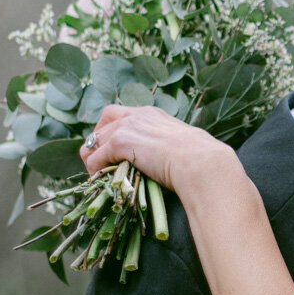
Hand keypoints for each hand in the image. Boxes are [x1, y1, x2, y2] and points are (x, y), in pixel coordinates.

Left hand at [80, 104, 234, 194]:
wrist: (200, 162)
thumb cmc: (199, 159)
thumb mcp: (181, 144)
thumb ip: (167, 145)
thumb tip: (169, 160)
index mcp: (152, 114)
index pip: (119, 114)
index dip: (110, 130)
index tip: (111, 148)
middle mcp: (137, 115)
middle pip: (102, 124)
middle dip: (95, 143)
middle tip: (98, 162)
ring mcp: (127, 127)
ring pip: (94, 141)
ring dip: (93, 158)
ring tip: (98, 174)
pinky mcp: (120, 142)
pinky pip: (95, 158)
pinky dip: (95, 170)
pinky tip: (103, 180)